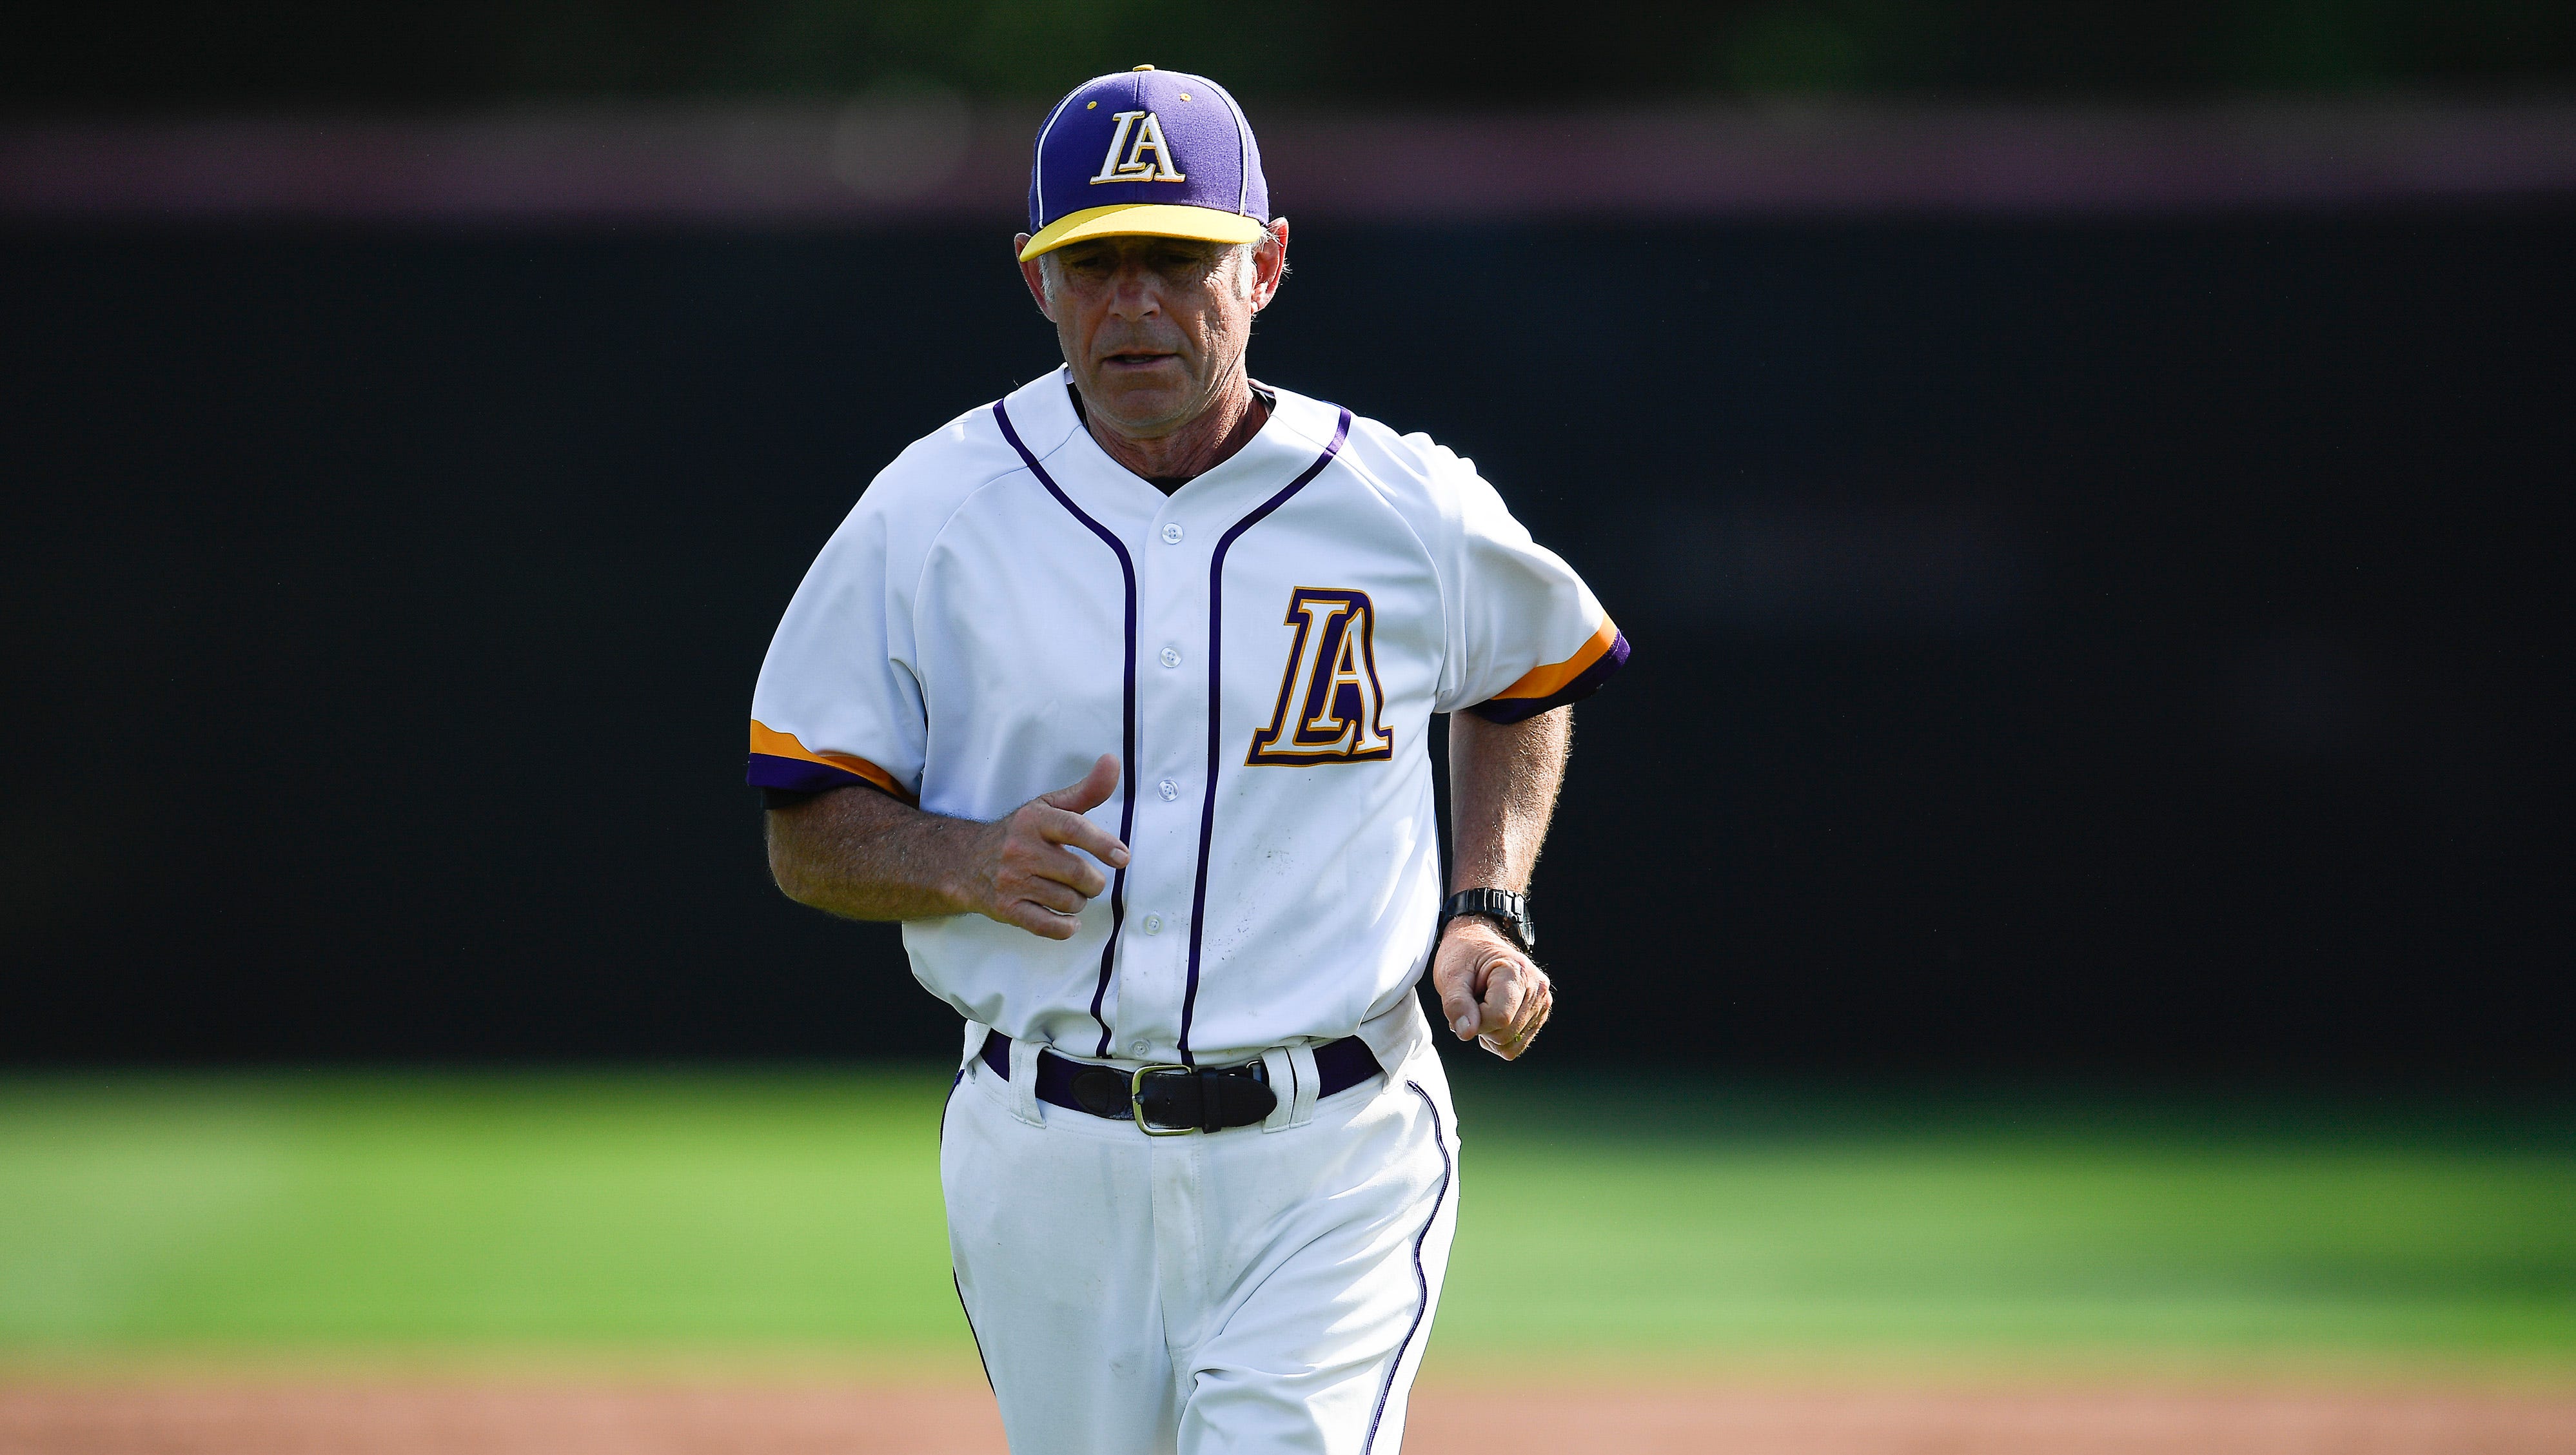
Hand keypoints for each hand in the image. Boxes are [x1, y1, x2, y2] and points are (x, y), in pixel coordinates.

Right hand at [966, 754, 1130, 939]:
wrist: (967, 862)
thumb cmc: (1019, 834)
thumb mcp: (1048, 807)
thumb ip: (1086, 790)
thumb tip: (1113, 762)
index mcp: (1034, 821)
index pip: (1074, 828)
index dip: (1103, 844)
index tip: (1123, 857)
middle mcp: (1021, 850)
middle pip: (1077, 873)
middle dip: (1094, 882)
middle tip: (1091, 880)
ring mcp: (1012, 881)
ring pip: (1067, 901)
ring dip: (1079, 902)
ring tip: (1072, 894)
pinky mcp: (1007, 909)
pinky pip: (1047, 926)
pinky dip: (1065, 927)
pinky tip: (1068, 920)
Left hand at [1432, 917, 1552, 1060]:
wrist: (1476, 943)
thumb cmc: (1463, 956)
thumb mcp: (1451, 975)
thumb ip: (1456, 1004)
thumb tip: (1466, 1033)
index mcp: (1517, 972)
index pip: (1499, 1017)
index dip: (1474, 1017)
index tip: (1465, 999)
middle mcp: (1537, 988)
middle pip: (1504, 1034)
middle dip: (1480, 1025)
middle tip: (1473, 1000)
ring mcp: (1542, 1003)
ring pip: (1510, 1045)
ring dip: (1488, 1032)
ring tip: (1482, 1005)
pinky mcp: (1539, 1015)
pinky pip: (1515, 1046)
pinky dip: (1497, 1038)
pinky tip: (1491, 1015)